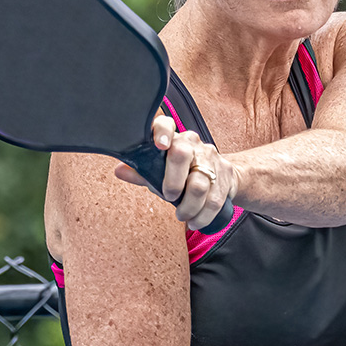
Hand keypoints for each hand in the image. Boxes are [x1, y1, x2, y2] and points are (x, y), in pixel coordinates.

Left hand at [114, 116, 237, 230]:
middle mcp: (193, 144)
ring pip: (200, 184)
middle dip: (173, 182)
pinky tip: (196, 221)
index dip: (162, 132)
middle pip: (182, 155)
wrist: (224, 174)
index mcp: (174, 138)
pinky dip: (203, 215)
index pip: (166, 124)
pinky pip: (214, 199)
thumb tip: (120, 170)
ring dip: (188, 207)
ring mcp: (211, 157)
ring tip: (183, 216)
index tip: (160, 146)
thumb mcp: (162, 170)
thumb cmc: (185, 172)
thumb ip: (142, 172)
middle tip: (169, 197)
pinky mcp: (226, 173)